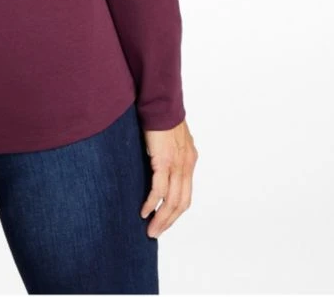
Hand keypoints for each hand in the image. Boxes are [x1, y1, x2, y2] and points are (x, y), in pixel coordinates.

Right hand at [140, 118, 197, 237]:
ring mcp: (177, 164)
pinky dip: (152, 203)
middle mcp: (186, 165)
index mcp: (189, 160)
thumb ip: (167, 152)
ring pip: (172, 201)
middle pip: (181, 202)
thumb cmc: (160, 115)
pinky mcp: (164, 161)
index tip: (164, 221)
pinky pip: (159, 190)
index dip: (175, 210)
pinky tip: (144, 212)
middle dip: (169, 220)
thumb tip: (156, 163)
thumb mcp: (168, 138)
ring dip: (161, 218)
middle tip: (156, 232)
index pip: (185, 193)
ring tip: (151, 230)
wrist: (159, 101)